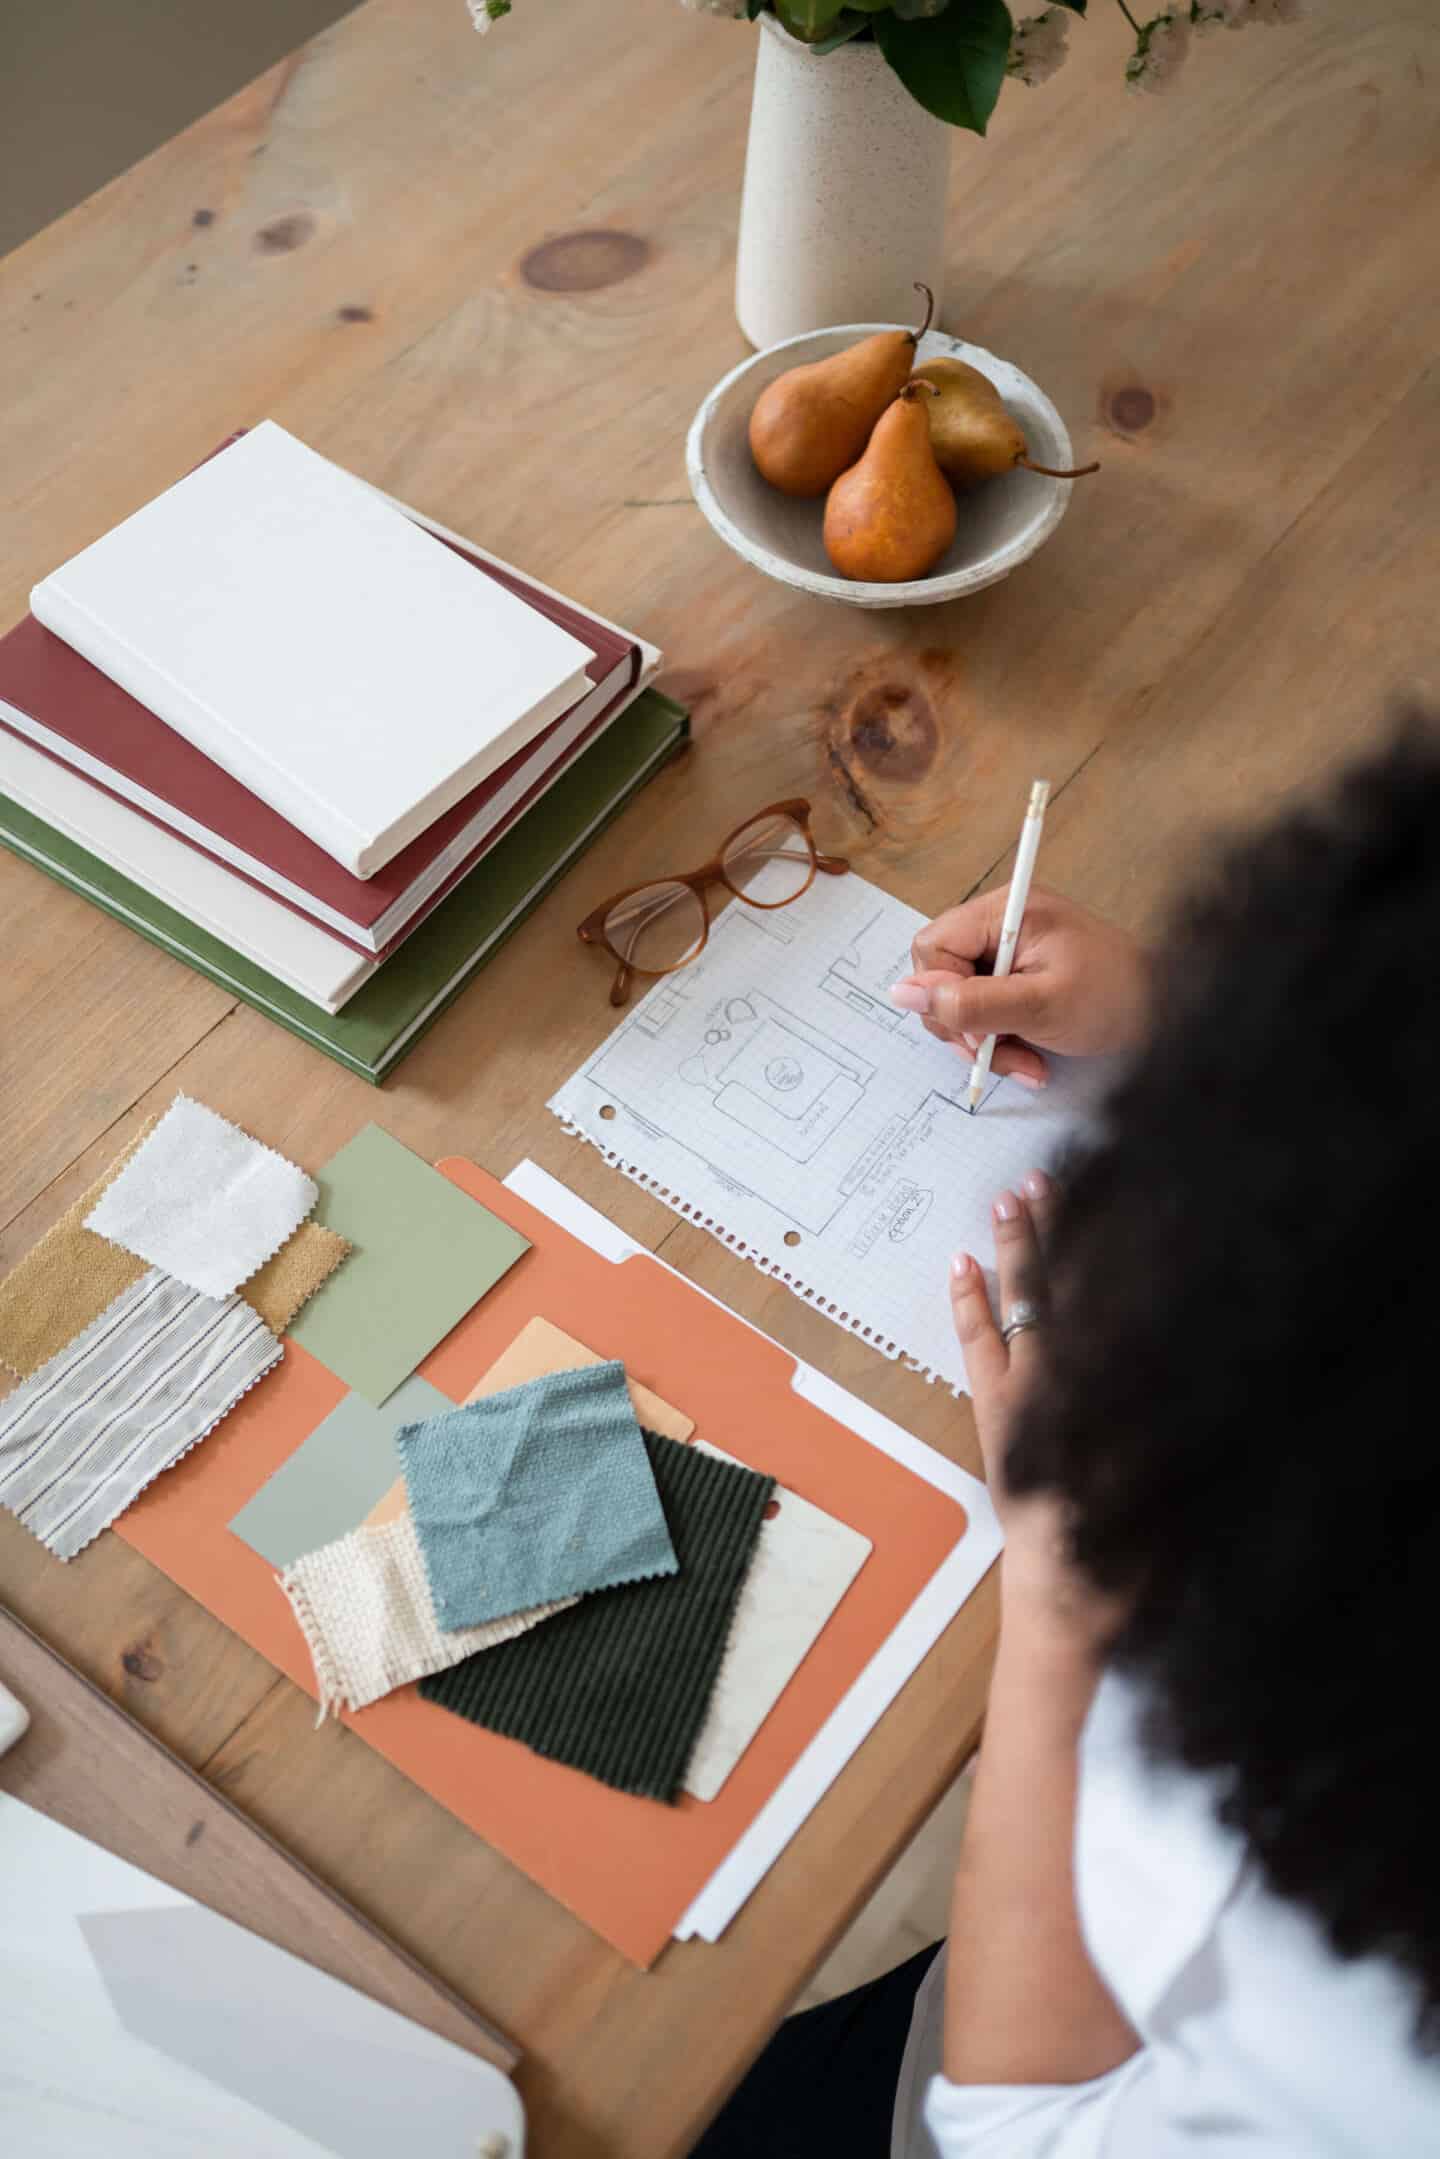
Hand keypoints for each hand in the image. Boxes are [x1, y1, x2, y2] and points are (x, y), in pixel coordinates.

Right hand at [889, 885, 1148, 1086]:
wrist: (1169, 1012)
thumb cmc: (1116, 997)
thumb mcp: (1038, 1005)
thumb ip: (969, 1002)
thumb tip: (903, 993)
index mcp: (1005, 911)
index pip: (932, 947)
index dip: (940, 993)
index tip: (973, 1031)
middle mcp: (1002, 924)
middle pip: (941, 976)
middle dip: (965, 1026)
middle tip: (995, 1054)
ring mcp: (1009, 952)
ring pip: (961, 1001)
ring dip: (986, 1042)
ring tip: (1026, 1062)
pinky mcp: (1018, 977)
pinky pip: (986, 1011)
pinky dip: (1002, 1041)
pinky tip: (1031, 1058)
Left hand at [950, 1170, 1119, 1642]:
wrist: (1069, 1603)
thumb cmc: (1132, 1549)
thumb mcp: (1165, 1474)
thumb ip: (1159, 1403)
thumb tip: (1171, 1332)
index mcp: (1109, 1397)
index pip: (1107, 1305)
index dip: (1105, 1251)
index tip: (1109, 1198)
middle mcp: (1065, 1391)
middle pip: (1062, 1293)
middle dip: (1055, 1233)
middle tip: (1044, 1179)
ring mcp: (1023, 1402)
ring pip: (1021, 1310)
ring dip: (1015, 1253)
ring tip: (1009, 1199)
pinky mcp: (996, 1419)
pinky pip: (978, 1348)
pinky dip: (969, 1305)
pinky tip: (962, 1265)